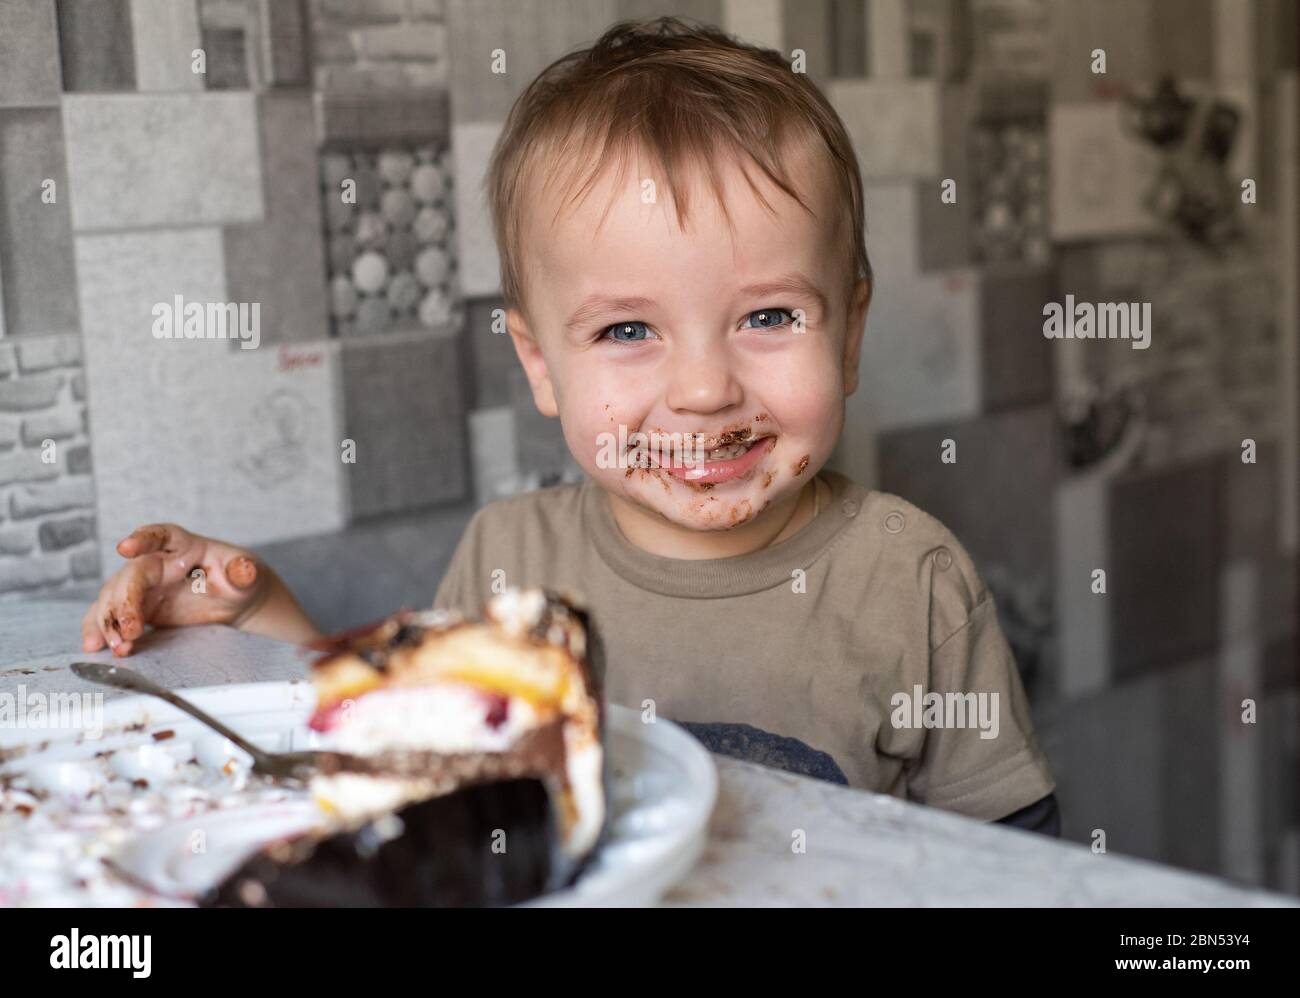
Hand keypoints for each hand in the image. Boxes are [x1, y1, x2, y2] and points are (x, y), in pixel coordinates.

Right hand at [81, 523, 267, 656]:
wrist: (232, 601)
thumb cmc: (237, 579)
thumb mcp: (246, 574)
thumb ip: (243, 572)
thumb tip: (245, 569)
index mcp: (182, 546)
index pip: (159, 536)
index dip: (141, 540)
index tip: (124, 548)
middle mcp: (155, 563)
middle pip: (130, 576)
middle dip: (124, 602)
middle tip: (131, 630)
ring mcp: (142, 586)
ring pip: (112, 597)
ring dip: (109, 621)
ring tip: (118, 645)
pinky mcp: (135, 608)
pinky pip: (108, 615)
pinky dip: (99, 629)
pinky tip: (94, 645)